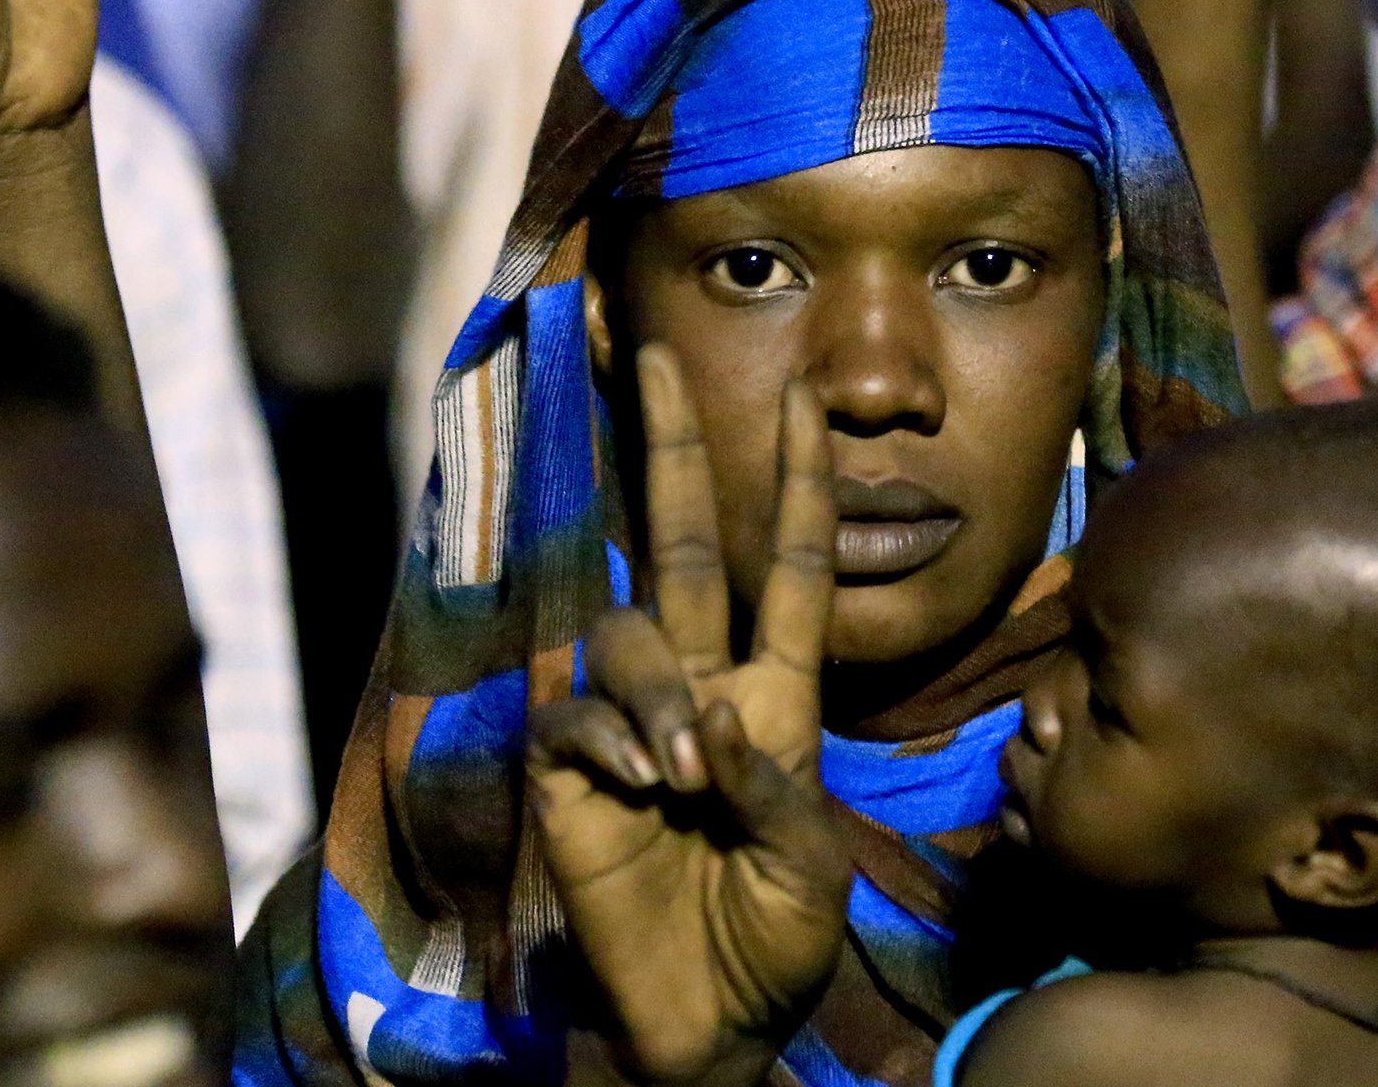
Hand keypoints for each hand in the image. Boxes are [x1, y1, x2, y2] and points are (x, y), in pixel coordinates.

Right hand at [527, 345, 850, 1086]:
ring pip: (626, 637)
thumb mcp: (809, 862)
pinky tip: (642, 787)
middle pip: (681, 547)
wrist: (715, 1022)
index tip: (809, 402)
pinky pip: (574, 716)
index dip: (799, 486)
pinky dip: (612, 740)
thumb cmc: (777, 939)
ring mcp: (630, 726)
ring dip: (657, 691)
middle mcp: (700, 690)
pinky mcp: (567, 771)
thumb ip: (771, 783)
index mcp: (776, 698)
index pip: (787, 569)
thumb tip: (706, 720)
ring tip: (687, 774)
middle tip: (658, 357)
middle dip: (673, 451)